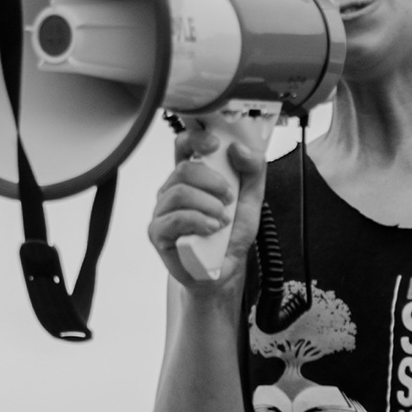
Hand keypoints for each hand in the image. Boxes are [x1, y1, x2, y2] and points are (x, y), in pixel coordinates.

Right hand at [148, 106, 274, 296]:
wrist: (223, 271)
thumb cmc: (230, 236)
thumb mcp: (251, 200)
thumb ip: (253, 170)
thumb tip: (238, 148)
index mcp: (191, 177)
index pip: (184, 145)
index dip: (196, 139)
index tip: (215, 146)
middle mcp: (173, 190)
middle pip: (184, 170)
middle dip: (211, 181)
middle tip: (229, 198)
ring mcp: (163, 211)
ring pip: (179, 193)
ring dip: (207, 204)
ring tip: (222, 220)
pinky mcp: (158, 233)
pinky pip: (174, 219)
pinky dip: (197, 221)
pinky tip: (212, 229)